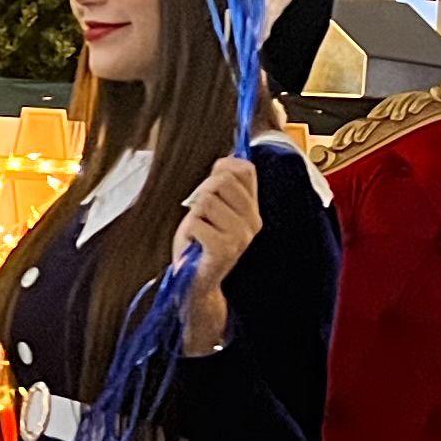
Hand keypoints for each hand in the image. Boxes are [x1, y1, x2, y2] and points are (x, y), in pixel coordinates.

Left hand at [173, 153, 262, 353]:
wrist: (195, 283)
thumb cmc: (200, 245)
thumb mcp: (212, 210)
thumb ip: (221, 186)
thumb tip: (226, 158)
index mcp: (252, 210)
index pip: (245, 169)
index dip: (222, 168)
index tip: (210, 184)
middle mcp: (252, 221)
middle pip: (222, 179)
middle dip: (202, 193)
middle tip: (200, 215)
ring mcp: (240, 236)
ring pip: (206, 199)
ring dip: (193, 215)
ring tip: (197, 232)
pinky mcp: (224, 248)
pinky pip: (197, 221)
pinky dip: (188, 230)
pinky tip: (194, 244)